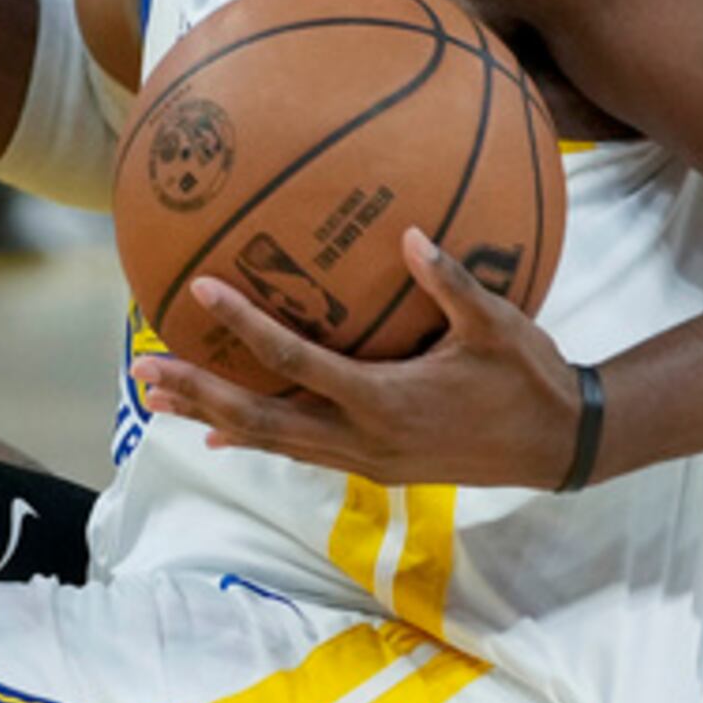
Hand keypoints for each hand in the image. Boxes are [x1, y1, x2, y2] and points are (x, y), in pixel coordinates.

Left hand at [131, 228, 589, 489]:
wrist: (562, 445)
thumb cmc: (530, 378)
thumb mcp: (497, 324)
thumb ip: (450, 282)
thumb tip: (408, 235)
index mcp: (384, 401)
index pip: (296, 363)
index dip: (246, 328)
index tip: (204, 291)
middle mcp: (363, 439)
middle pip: (260, 420)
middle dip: (198, 394)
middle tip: (141, 372)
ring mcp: (366, 460)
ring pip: (272, 442)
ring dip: (213, 419)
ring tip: (157, 400)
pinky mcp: (375, 467)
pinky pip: (299, 451)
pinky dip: (255, 439)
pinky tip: (221, 435)